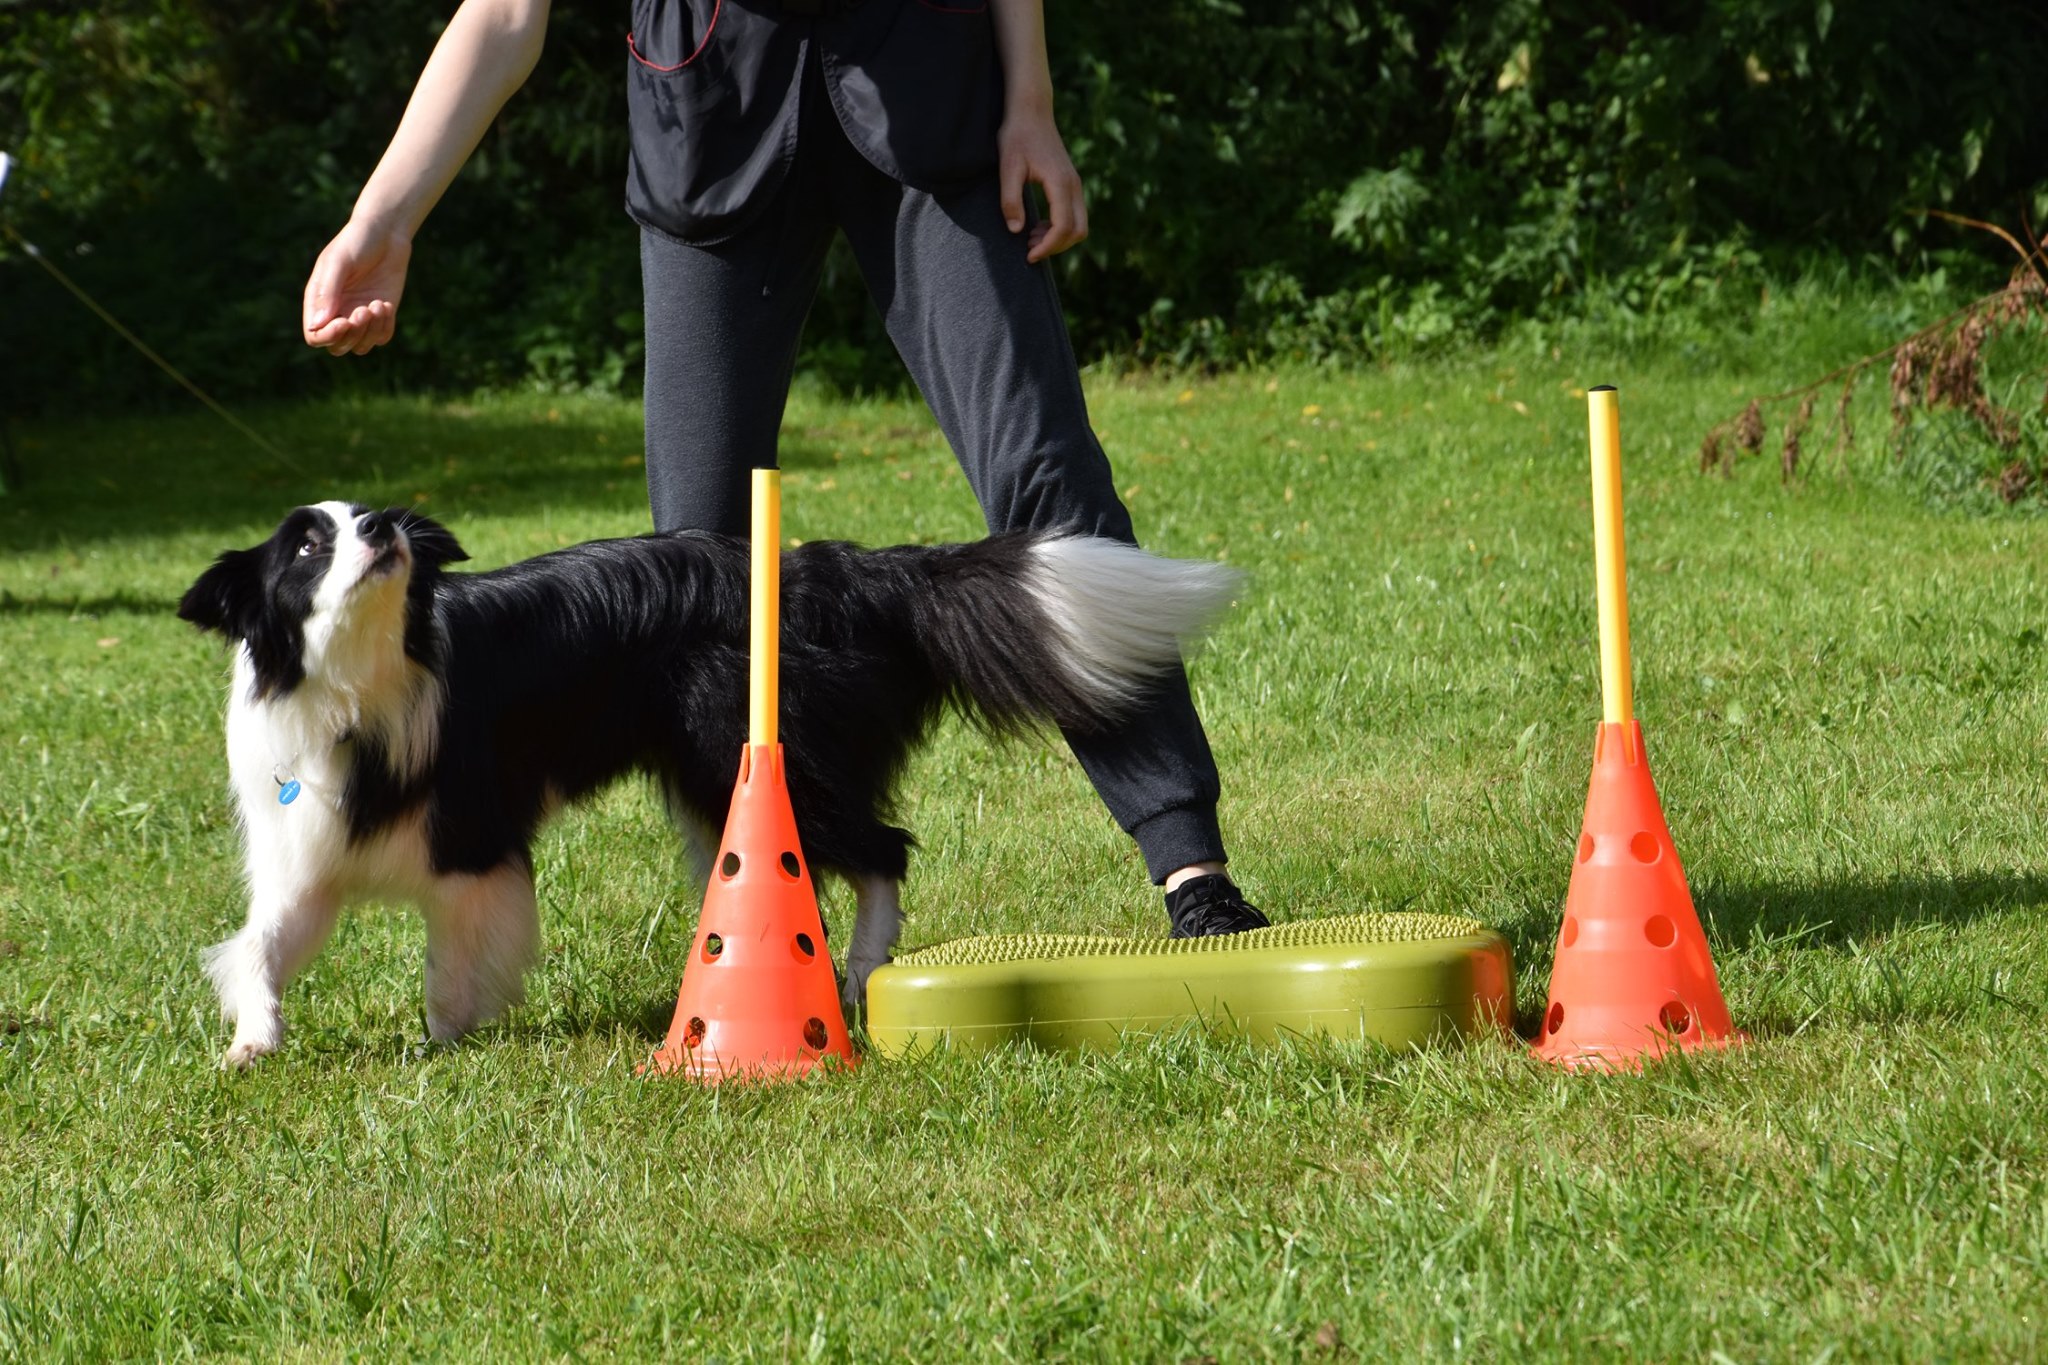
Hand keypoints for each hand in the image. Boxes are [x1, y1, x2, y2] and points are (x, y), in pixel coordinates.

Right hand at [302, 219, 412, 355]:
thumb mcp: (339, 262)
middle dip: (353, 335)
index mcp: (319, 301)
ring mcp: (359, 316)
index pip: (315, 336)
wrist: (386, 234)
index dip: (328, 336)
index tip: (344, 321)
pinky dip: (385, 327)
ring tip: (378, 305)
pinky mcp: (381, 316)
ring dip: (370, 332)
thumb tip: (317, 325)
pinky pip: (381, 337)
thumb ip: (327, 292)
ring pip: (360, 347)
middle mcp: (337, 312)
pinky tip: (386, 304)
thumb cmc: (356, 242)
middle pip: (338, 347)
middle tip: (365, 310)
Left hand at [998, 109, 1087, 263]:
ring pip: (1079, 225)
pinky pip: (1074, 215)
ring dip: (1059, 238)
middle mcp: (1074, 185)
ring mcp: (1075, 184)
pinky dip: (1060, 228)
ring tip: (1031, 239)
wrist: (1031, 110)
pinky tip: (1037, 226)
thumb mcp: (1008, 167)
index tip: (1029, 256)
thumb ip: (1010, 199)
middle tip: (1029, 250)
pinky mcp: (1071, 183)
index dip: (1048, 247)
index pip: (1063, 226)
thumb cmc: (1017, 135)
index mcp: (1060, 182)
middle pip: (1078, 231)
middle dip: (1056, 246)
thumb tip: (1016, 230)